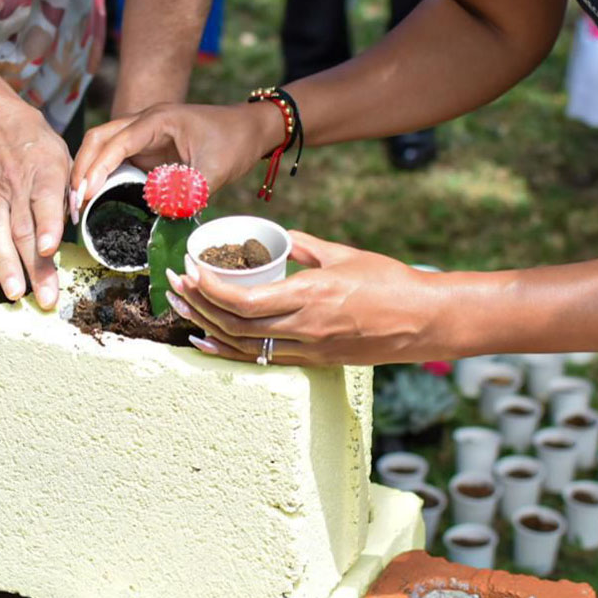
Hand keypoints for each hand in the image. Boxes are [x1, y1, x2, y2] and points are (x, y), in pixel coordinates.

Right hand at [0, 101, 69, 308]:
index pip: (44, 200)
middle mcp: (16, 187)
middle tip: (44, 297)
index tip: (48, 249)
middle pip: (22, 229)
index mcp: (44, 171)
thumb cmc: (36, 146)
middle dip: (32, 266)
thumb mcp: (63, 158)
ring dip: (5, 267)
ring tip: (14, 294)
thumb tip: (76, 225)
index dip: (47, 226)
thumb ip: (70, 192)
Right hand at [69, 101, 281, 211]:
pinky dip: (101, 176)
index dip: (97, 169)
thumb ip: (189, 190)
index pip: (116, 142)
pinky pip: (115, 159)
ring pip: (102, 147)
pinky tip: (93, 198)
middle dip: (81, 169)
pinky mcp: (147, 149)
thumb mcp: (216, 170)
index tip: (84, 195)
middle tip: (73, 204)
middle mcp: (144, 122)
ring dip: (87, 172)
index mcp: (158, 120)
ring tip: (77, 206)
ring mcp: (143, 135)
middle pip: (98, 139)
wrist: (250, 129)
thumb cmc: (235, 142)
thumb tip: (158, 210)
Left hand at [163, 231, 449, 366]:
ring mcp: (307, 349)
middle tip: (173, 284)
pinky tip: (206, 341)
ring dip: (206, 326)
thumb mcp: (344, 255)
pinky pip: (261, 358)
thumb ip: (306, 246)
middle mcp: (304, 327)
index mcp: (311, 296)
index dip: (210, 288)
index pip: (245, 300)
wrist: (424, 320)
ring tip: (180, 308)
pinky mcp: (313, 360)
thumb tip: (278, 236)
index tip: (190, 269)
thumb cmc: (390, 282)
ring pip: (243, 345)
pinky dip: (228, 351)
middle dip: (197, 304)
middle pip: (234, 324)